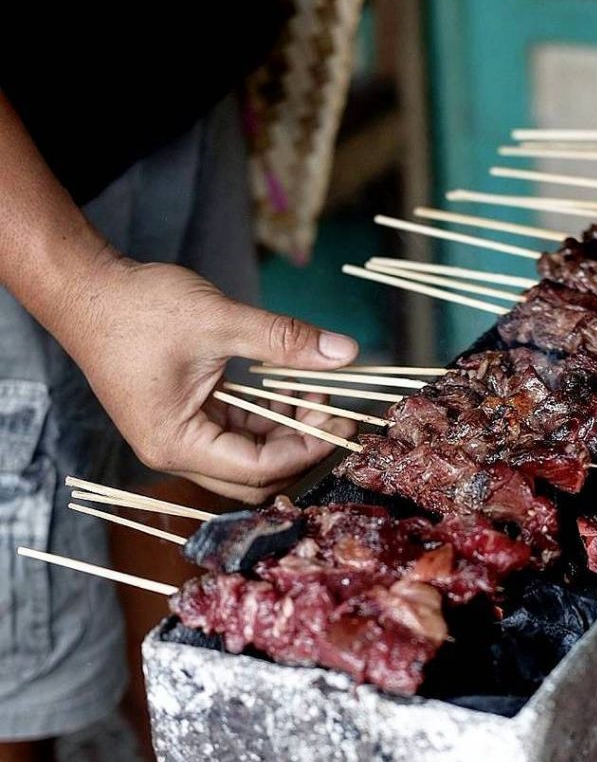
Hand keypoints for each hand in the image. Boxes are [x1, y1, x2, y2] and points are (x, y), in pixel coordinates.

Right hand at [55, 251, 360, 502]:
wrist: (86, 288)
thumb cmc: (139, 307)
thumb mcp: (221, 321)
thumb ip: (284, 341)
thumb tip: (346, 352)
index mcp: (177, 443)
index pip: (259, 469)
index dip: (310, 447)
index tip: (346, 421)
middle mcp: (175, 451)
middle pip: (255, 474)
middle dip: (301, 444)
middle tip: (337, 408)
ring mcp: (177, 436)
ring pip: (248, 453)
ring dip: (286, 427)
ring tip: (316, 386)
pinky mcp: (182, 417)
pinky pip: (235, 431)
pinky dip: (265, 414)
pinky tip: (287, 385)